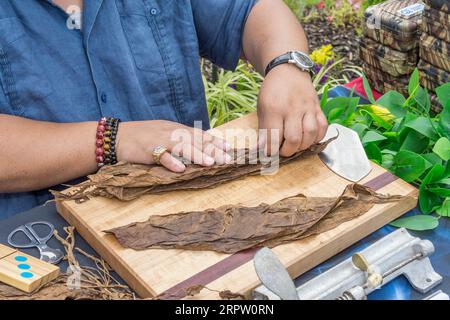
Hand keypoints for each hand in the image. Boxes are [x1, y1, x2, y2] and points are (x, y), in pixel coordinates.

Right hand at [116, 120, 230, 171]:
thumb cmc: (140, 137)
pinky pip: (160, 155)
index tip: (228, 148)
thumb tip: (197, 147)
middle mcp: (170, 132)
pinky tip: (180, 168)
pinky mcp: (147, 149)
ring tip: (210, 163)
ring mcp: (159, 140)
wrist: (114, 137)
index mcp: (175, 129)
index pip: (198, 134)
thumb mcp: (163, 134)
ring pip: (181, 146)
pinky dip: (170, 161)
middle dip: (212, 150)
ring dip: (196, 154)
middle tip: (227, 159)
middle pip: (194, 140)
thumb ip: (178, 140)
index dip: (213, 141)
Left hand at [257, 64, 327, 156]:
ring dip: (303, 145)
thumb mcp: (262, 107)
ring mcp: (307, 108)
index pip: (274, 137)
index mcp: (274, 109)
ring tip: (295, 145)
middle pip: (294, 139)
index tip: (269, 153)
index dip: (271, 150)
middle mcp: (292, 108)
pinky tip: (309, 139)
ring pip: (310, 134)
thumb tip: (262, 149)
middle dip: (287, 151)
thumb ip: (263, 129)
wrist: (288, 71)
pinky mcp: (318, 107)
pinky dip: (317, 137)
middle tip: (282, 150)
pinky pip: (323, 126)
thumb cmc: (272, 92)